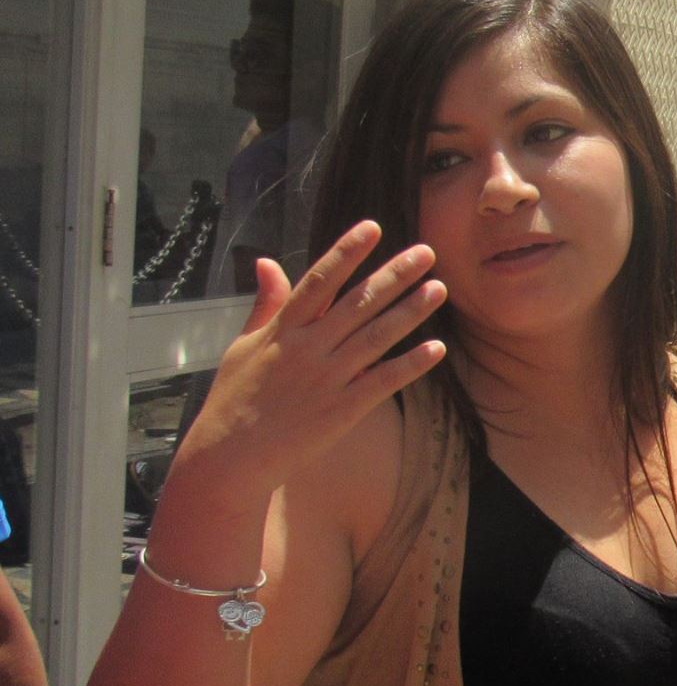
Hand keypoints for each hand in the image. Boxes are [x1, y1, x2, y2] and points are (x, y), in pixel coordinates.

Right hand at [169, 222, 446, 512]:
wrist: (228, 458)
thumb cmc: (234, 400)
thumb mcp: (243, 346)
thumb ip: (266, 304)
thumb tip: (268, 262)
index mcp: (282, 330)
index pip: (320, 280)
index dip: (347, 252)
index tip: (373, 227)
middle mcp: (307, 349)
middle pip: (358, 303)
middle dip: (395, 275)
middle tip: (427, 252)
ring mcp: (326, 379)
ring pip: (377, 337)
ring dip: (411, 311)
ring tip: (439, 288)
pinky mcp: (342, 410)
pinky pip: (383, 381)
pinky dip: (411, 364)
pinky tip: (436, 348)